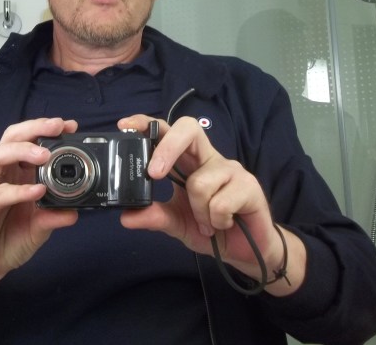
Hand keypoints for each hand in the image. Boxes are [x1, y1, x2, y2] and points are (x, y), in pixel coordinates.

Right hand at [0, 118, 78, 315]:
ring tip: (44, 154)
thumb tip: (75, 211)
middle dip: (34, 128)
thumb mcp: (37, 230)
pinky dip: (16, 191)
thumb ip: (53, 217)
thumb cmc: (4, 243)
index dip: (46, 131)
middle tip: (57, 127)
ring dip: (21, 150)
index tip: (69, 125)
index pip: (29, 142)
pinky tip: (35, 191)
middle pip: (10, 138)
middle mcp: (0, 176)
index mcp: (16, 175)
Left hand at [117, 115, 303, 294]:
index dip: (148, 123)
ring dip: (198, 211)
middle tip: (155, 174)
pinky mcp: (249, 185)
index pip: (168, 132)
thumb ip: (154, 217)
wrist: (245, 251)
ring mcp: (230, 169)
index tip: (126, 125)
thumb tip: (126, 217)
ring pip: (199, 182)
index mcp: (188, 162)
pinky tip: (224, 224)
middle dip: (168, 147)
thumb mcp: (176, 224)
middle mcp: (208, 158)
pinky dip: (216, 220)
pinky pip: (220, 202)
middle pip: (188, 129)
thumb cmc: (210, 230)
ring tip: (207, 224)